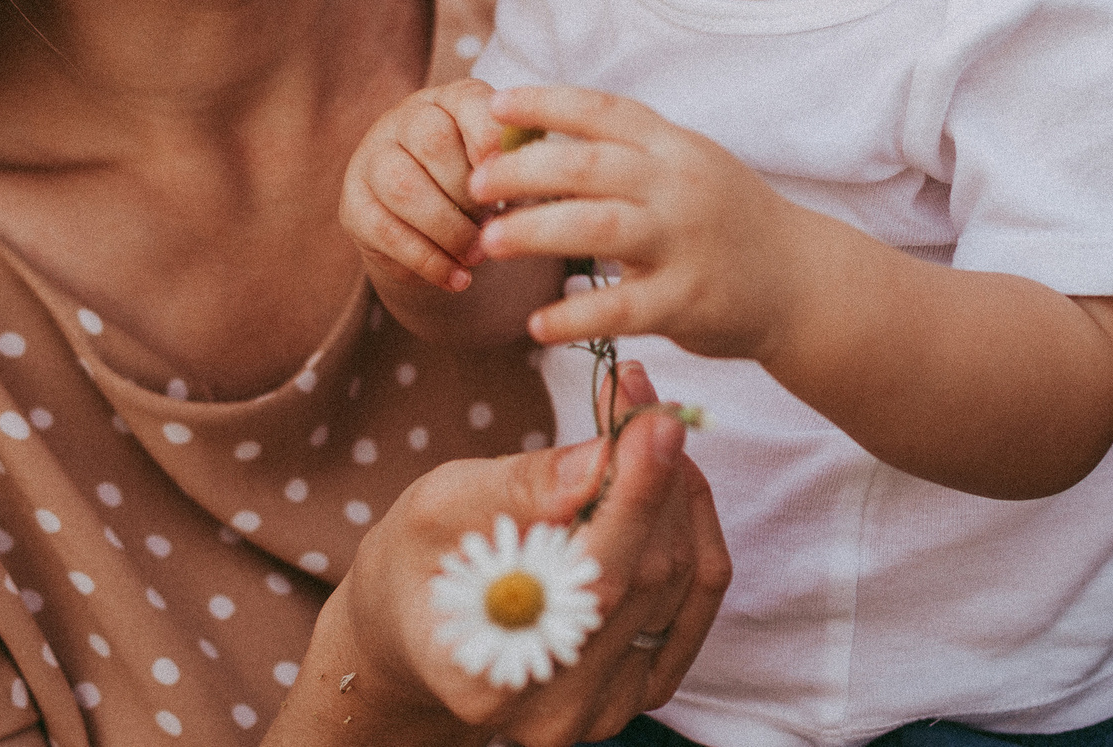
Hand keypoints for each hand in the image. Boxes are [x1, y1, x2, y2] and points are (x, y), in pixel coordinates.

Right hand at [277, 363, 731, 746]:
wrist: (418, 631)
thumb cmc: (418, 563)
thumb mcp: (439, 507)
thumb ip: (523, 487)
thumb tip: (603, 458)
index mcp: (488, 673)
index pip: (593, 579)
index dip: (634, 492)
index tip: (652, 417)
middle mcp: (553, 711)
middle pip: (645, 576)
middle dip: (656, 473)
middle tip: (645, 400)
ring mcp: (602, 711)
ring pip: (679, 582)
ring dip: (675, 494)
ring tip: (645, 432)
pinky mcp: (637, 692)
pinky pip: (695, 602)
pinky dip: (692, 531)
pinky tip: (667, 482)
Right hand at [339, 80, 505, 293]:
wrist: (434, 223)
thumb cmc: (479, 183)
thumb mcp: (504, 165)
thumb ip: (517, 162)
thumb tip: (526, 178)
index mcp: (450, 100)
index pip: (468, 100)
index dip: (491, 139)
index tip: (513, 176)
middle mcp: (404, 119)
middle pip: (433, 142)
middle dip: (470, 193)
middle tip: (496, 226)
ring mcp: (371, 159)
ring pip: (405, 188)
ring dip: (449, 230)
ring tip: (477, 255)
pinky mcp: (354, 205)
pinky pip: (387, 233)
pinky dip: (429, 262)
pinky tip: (458, 278)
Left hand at [468, 86, 811, 361]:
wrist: (802, 280)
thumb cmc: (726, 220)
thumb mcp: (686, 167)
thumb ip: (627, 155)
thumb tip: (537, 138)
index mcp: (673, 147)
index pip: (603, 112)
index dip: (545, 103)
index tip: (494, 107)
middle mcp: (679, 185)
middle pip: (588, 166)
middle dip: (522, 171)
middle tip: (475, 184)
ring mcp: (685, 242)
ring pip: (597, 227)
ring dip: (534, 233)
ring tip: (487, 244)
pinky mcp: (687, 301)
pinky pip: (620, 308)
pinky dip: (574, 316)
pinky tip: (538, 325)